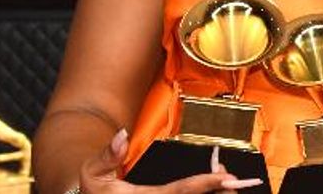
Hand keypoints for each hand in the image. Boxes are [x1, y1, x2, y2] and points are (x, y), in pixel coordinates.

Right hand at [78, 129, 263, 192]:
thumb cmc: (93, 193)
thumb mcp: (93, 174)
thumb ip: (108, 155)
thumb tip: (122, 134)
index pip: (179, 192)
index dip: (205, 184)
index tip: (225, 177)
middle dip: (217, 190)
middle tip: (230, 176)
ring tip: (222, 180)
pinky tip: (212, 188)